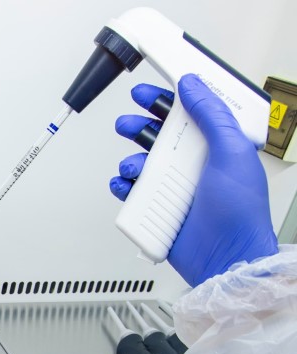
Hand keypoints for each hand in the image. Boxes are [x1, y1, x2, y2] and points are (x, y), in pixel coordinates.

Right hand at [110, 74, 277, 286]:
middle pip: (158, 136)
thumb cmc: (240, 211)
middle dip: (138, 127)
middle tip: (127, 124)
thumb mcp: (232, 152)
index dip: (166, 100)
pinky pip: (132, 192)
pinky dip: (122, 187)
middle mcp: (194, 164)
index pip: (188, 113)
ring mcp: (175, 187)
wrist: (225, 258)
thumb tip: (193, 86)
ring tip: (132, 167)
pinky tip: (125, 185)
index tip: (146, 93)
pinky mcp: (158, 208)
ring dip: (130, 160)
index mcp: (216, 146)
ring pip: (141, 163)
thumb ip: (212, 115)